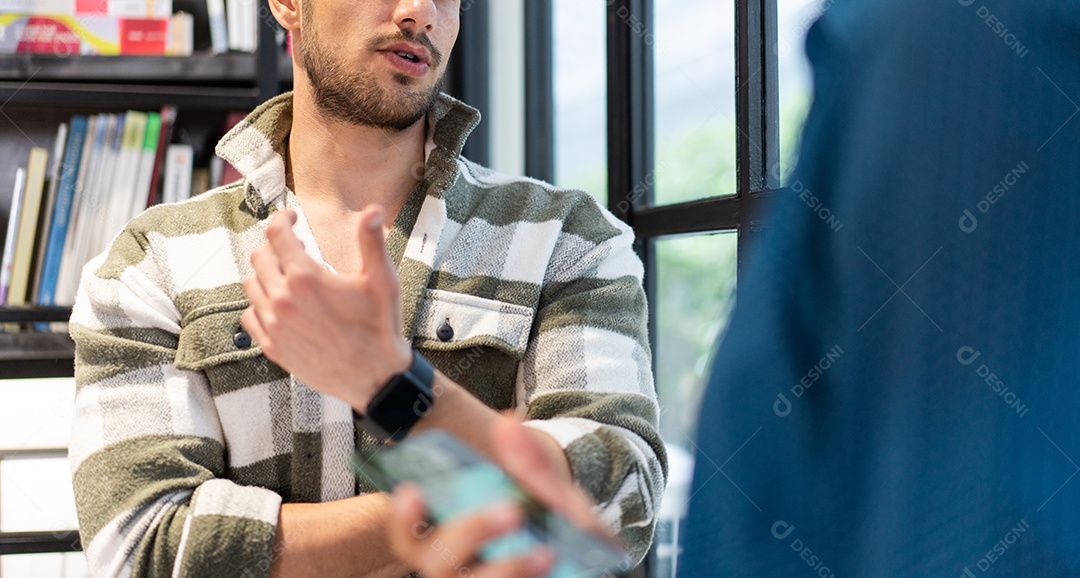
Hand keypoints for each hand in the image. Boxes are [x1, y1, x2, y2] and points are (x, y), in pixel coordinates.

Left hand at [241, 207, 411, 409]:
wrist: (375, 377)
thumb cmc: (380, 328)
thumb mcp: (381, 280)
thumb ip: (371, 242)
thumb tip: (372, 210)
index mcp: (307, 278)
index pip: (277, 234)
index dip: (283, 219)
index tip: (292, 219)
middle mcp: (283, 299)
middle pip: (260, 256)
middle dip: (276, 246)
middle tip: (295, 248)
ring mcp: (274, 325)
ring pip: (251, 284)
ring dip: (266, 274)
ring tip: (288, 276)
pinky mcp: (272, 346)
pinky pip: (249, 315)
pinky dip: (259, 305)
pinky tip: (281, 305)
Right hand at [388, 417, 616, 577]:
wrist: (586, 556)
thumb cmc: (551, 521)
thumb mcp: (546, 489)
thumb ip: (527, 461)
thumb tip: (508, 422)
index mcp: (450, 532)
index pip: (411, 531)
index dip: (404, 518)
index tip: (411, 491)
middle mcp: (455, 566)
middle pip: (436, 560)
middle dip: (471, 532)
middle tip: (513, 511)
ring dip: (507, 569)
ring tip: (546, 553)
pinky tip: (551, 569)